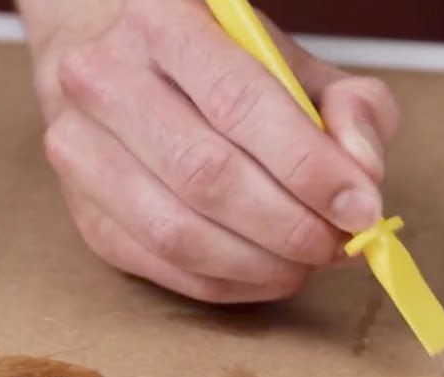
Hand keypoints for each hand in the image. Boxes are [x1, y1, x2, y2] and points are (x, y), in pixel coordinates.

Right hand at [18, 0, 397, 302]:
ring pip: (178, 233)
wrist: (107, 60)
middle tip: (337, 242)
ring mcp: (81, 152)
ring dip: (259, 262)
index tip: (359, 207)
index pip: (238, 103)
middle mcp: (105, 82)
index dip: (307, 167)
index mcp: (161, 21)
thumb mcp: (288, 60)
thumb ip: (347, 106)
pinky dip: (229, 283)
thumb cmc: (210, 62)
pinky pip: (163, 267)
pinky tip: (266, 271)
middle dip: (289, 224)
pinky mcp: (84, 213)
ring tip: (307, 260)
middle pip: (207, 176)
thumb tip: (362, 176)